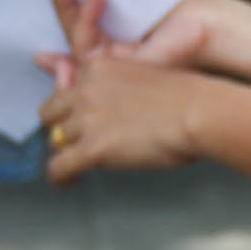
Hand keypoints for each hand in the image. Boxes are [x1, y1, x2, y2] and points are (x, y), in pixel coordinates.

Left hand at [35, 0, 215, 182]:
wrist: (200, 112)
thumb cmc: (190, 96)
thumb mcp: (152, 74)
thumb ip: (127, 84)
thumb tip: (120, 104)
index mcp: (100, 66)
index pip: (66, 86)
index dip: (71, 107)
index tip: (76, 119)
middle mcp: (87, 88)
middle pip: (50, 113)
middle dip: (62, 128)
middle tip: (77, 142)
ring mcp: (87, 118)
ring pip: (55, 140)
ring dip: (67, 153)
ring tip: (77, 166)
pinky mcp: (93, 147)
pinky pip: (59, 167)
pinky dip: (61, 178)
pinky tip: (69, 183)